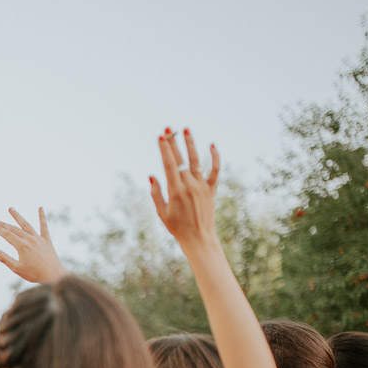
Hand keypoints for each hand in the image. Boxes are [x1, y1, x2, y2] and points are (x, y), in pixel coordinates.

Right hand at [0, 207, 66, 283]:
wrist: (53, 275)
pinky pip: (44, 226)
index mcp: (22, 247)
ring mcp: (39, 239)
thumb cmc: (34, 274)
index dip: (0, 230)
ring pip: (26, 225)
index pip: (8, 235)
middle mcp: (30, 240)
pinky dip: (42, 217)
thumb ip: (3, 258)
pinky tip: (40, 207)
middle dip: (5, 225)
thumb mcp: (16, 268)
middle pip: (15, 229)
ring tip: (11, 209)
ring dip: (18, 216)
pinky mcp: (47, 240)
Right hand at [150, 128, 220, 248]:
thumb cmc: (177, 227)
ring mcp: (202, 186)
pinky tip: (212, 145)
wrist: (199, 238)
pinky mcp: (211, 189)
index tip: (160, 137)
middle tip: (168, 128)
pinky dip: (215, 157)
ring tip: (186, 130)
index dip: (164, 149)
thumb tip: (152, 175)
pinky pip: (215, 170)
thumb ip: (156, 193)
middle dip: (173, 143)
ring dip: (191, 144)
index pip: (169, 164)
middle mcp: (189, 185)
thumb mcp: (161, 212)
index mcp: (175, 191)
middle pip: (180, 159)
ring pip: (197, 160)